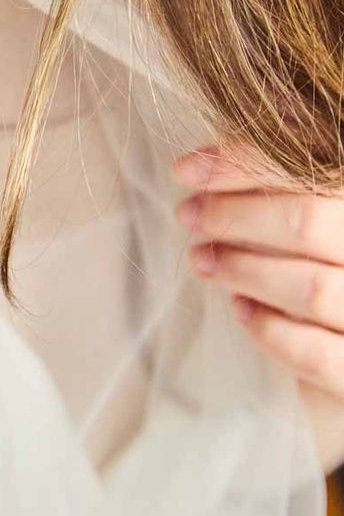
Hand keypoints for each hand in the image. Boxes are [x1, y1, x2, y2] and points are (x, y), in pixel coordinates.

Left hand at [174, 141, 343, 472]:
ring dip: (243, 270)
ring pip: (310, 288)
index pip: (315, 170)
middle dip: (236, 217)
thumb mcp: (320, 223)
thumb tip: (210, 163)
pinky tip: (241, 309)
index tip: (187, 168)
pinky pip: (315, 353)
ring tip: (203, 258)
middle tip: (188, 214)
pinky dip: (271, 329)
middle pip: (310, 224)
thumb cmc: (337, 271)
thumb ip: (287, 192)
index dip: (245, 164)